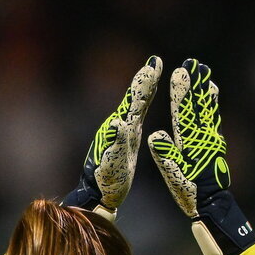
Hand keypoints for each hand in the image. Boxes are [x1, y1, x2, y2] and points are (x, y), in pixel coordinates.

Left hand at [62, 56, 162, 218]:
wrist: (99, 192)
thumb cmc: (106, 180)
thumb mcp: (111, 162)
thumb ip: (115, 142)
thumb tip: (118, 123)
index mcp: (121, 128)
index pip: (135, 100)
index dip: (145, 82)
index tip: (154, 63)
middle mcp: (121, 125)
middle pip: (136, 98)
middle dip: (146, 79)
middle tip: (154, 61)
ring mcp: (124, 132)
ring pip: (136, 104)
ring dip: (145, 88)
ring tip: (151, 72)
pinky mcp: (126, 140)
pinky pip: (137, 116)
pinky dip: (143, 103)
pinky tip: (144, 102)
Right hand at [149, 58, 254, 254]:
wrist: (213, 205)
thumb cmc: (190, 192)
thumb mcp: (174, 175)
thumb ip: (165, 154)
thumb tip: (155, 134)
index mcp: (190, 143)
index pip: (185, 112)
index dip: (182, 92)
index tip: (181, 72)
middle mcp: (203, 137)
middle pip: (199, 105)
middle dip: (195, 84)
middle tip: (195, 62)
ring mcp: (211, 139)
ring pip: (208, 109)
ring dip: (204, 90)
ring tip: (205, 72)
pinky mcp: (215, 144)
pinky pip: (213, 118)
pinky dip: (212, 104)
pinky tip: (212, 96)